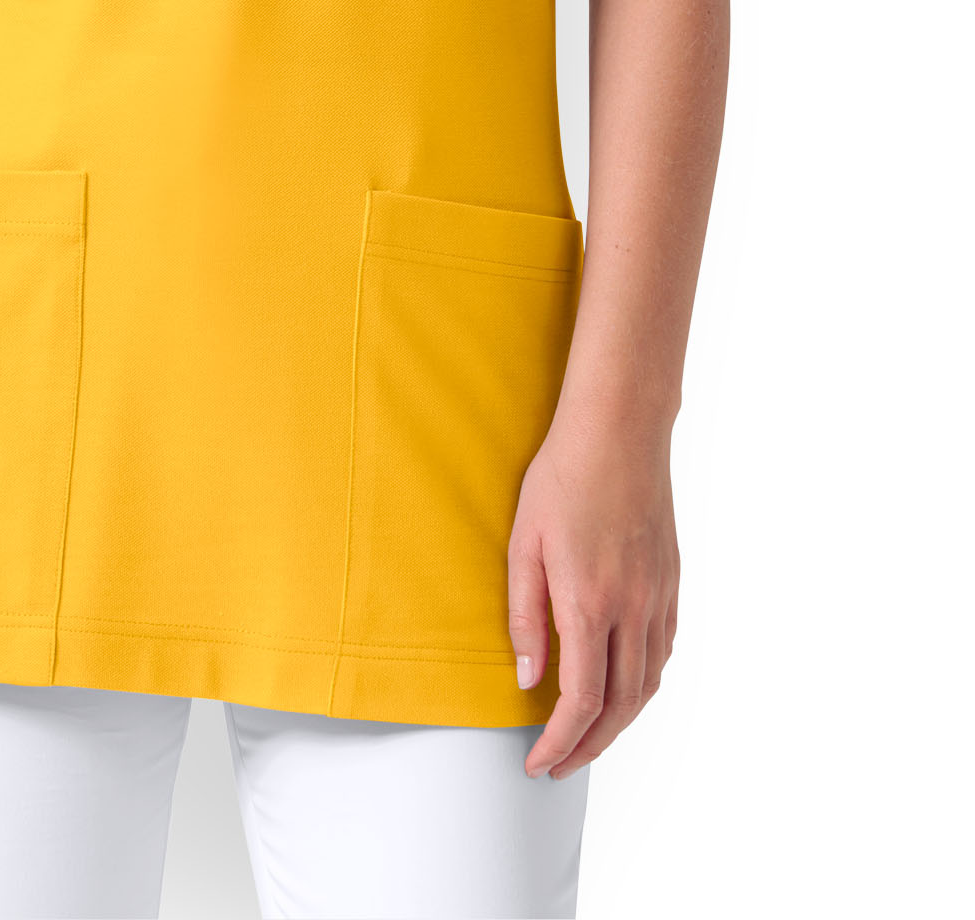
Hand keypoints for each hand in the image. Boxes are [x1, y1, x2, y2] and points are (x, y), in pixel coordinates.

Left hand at [507, 412, 678, 779]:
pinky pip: (662, 653)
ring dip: (618, 724)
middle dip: (587, 748)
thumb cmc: (562, 477)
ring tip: (586, 737)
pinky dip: (642, 686)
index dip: (558, 743)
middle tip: (557, 766)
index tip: (536, 762)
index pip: (580, 703)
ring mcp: (658, 597)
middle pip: (618, 708)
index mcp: (590, 604)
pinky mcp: (671, 582)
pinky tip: (622, 688)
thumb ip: (524, 616)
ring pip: (647, 686)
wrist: (619, 429)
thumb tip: (527, 679)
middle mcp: (632, 610)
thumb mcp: (524, 543)